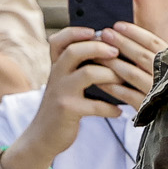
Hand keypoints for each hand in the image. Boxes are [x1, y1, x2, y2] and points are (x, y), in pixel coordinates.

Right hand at [1, 27, 125, 168]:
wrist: (43, 137)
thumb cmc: (62, 106)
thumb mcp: (63, 84)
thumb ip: (76, 68)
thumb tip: (108, 52)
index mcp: (55, 67)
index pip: (58, 41)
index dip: (75, 32)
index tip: (95, 31)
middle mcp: (55, 75)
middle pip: (74, 51)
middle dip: (99, 48)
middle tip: (116, 52)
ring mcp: (61, 92)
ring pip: (87, 74)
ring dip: (111, 75)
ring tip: (124, 81)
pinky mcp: (68, 110)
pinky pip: (95, 105)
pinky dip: (110, 108)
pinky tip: (119, 111)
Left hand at [96, 21, 166, 112]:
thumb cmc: (161, 88)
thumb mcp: (161, 67)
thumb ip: (147, 53)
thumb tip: (121, 34)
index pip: (153, 43)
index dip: (135, 33)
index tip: (117, 25)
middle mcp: (166, 75)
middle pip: (141, 55)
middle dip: (120, 43)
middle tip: (103, 34)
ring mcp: (156, 92)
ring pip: (131, 74)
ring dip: (112, 63)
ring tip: (95, 54)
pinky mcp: (147, 108)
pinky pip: (126, 94)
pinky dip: (111, 86)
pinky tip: (98, 80)